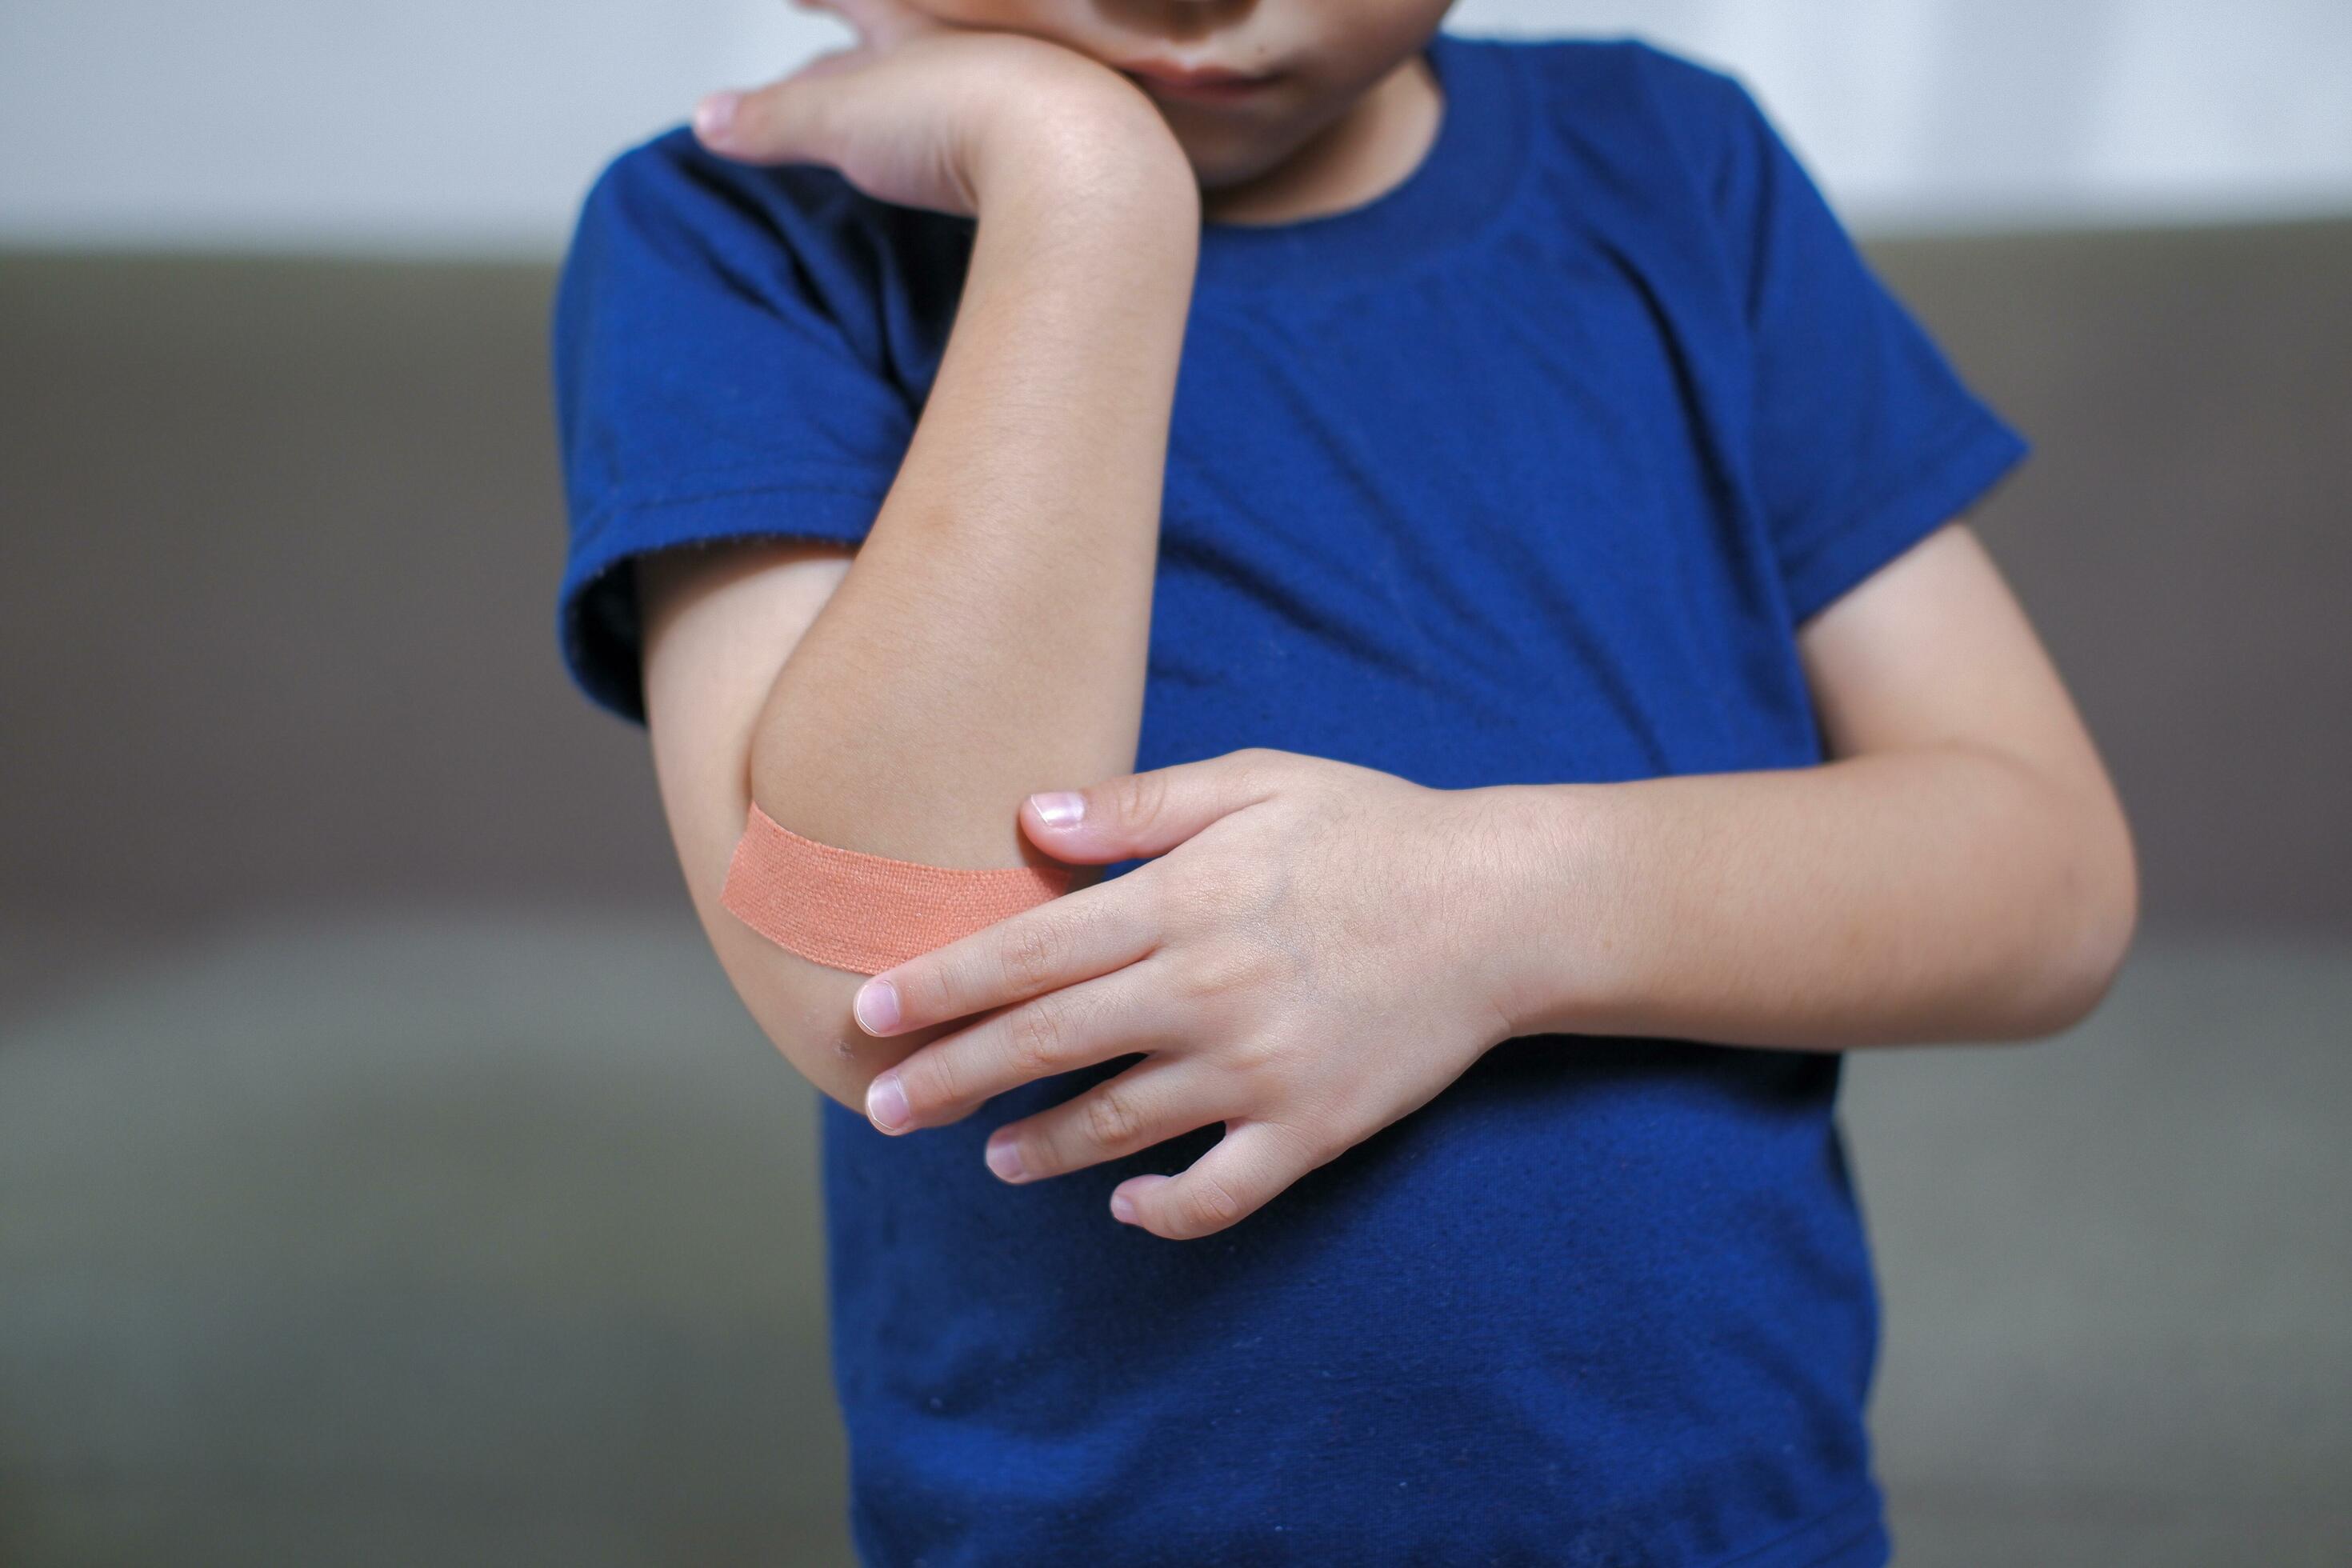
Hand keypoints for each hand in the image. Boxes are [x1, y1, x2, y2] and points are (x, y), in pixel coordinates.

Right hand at [690, 0, 1186, 217]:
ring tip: (929, 88)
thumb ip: (774, 119)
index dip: (821, 1)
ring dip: (951, 78)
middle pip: (919, 28)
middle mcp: (980, 39)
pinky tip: (1008, 153)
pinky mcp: (1086, 132)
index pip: (854, 0)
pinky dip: (1007, 126)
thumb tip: (707, 119)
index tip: (797, 2)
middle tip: (861, 30)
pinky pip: (1035, 116)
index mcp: (916, 20)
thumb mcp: (843, 117)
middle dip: (884, 30)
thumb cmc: (966, 118)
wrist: (1083, 159)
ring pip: (982, 67)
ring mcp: (1038, 81)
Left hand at [848, 748, 1532, 1239]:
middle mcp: (1203, 992)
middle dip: (948, 1078)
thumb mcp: (1257, 780)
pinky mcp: (1310, 1129)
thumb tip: (1028, 816)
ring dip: (1036, 1147)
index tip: (864, 1016)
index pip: (1026, 953)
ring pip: (1114, 1126)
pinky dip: (1163, 1210)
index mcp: (1180, 902)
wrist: (1504, 907)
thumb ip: (1139, 805)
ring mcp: (1256, 1070)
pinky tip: (1125, 1206)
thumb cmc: (1374, 830)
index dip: (936, 988)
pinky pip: (1218, 1193)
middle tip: (879, 1108)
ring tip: (988, 1156)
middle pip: (1044, 1045)